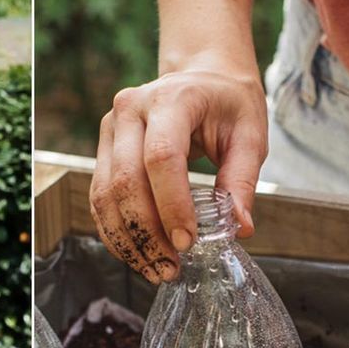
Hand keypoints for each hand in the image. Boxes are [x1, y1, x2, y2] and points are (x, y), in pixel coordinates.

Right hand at [89, 70, 266, 284]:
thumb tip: (239, 228)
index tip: (188, 242)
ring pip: (105, 194)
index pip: (161, 158)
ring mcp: (111, 128)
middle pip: (126, 181)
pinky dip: (116, 231)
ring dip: (128, 240)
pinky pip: (99, 198)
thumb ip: (243, 181)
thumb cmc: (228, 105)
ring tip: (156, 269)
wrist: (202, 78)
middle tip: (171, 267)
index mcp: (172, 99)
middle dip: (147, 232)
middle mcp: (131, 110)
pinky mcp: (103, 149)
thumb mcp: (249, 136)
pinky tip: (139, 254)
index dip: (171, 205)